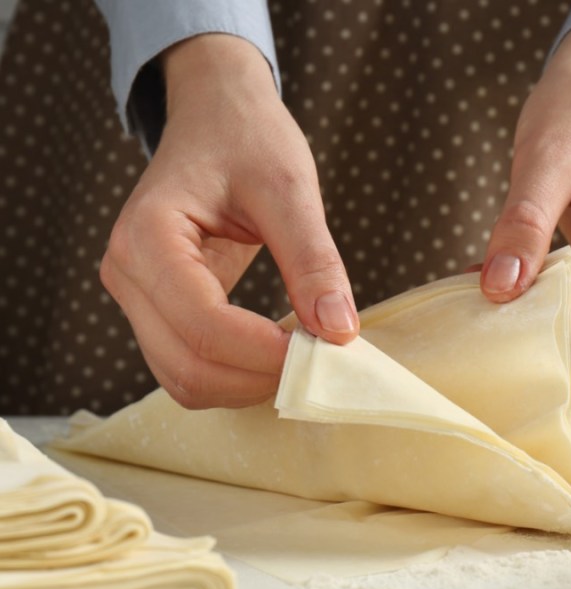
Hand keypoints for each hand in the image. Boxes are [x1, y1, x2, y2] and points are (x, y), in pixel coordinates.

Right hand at [100, 35, 357, 408]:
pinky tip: (275, 352)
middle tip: (319, 360)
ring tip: (300, 355)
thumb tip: (338, 332)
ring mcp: (136, 296)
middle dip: (257, 377)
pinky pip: (188, 365)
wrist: (217, 118)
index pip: (203, 324)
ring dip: (245, 384)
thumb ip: (313, 261)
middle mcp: (127, 273)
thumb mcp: (289, 189)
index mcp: (148, 237)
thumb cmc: (247, 139)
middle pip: (187, 366)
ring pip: (184, 379)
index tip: (324, 349)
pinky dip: (233, 375)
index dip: (265, 352)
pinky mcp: (155, 309)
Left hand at [481, 25, 570, 321]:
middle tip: (480, 285)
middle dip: (543, 295)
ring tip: (490, 271)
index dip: (550, 298)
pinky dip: (548, 281)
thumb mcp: (546, 157)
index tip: (491, 296)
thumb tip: (499, 288)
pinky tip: (514, 265)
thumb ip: (524, 223)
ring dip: (542, 290)